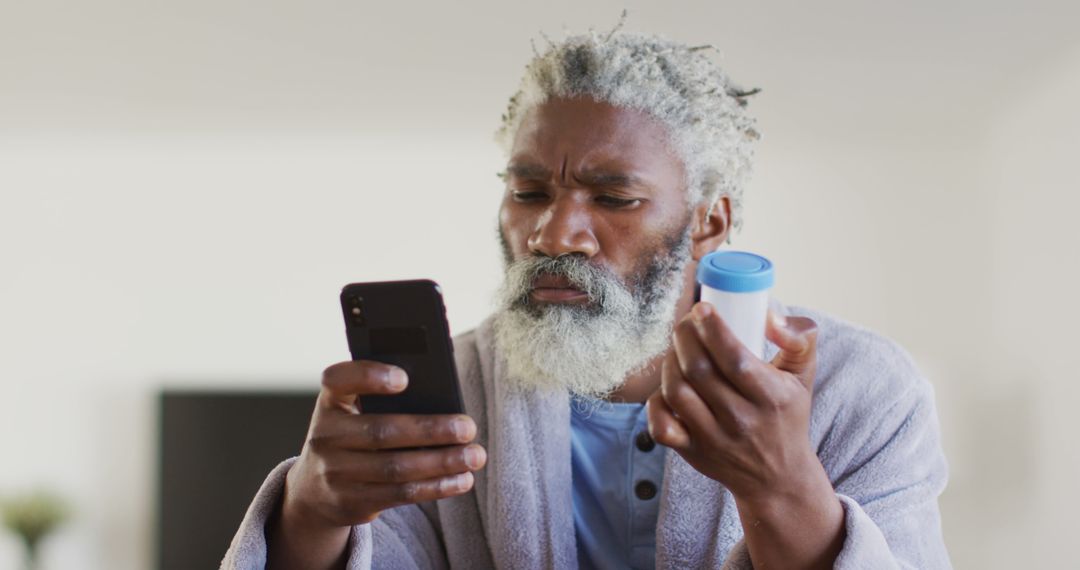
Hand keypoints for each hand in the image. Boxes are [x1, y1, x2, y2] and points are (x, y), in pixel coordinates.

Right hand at [268, 361, 485, 569]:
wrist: (312, 489)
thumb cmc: (351, 436)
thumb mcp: (353, 412)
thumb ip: (383, 401)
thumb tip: (443, 403)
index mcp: (330, 402)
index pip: (339, 380)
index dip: (369, 377)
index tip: (404, 378)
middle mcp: (326, 436)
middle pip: (381, 431)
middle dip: (430, 430)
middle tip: (467, 427)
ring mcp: (335, 473)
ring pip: (396, 468)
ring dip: (442, 462)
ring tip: (474, 456)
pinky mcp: (351, 502)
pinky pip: (400, 494)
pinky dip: (436, 486)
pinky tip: (461, 479)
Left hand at [646, 302, 820, 501]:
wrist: (777, 476)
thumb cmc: (786, 415)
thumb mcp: (804, 375)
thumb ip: (799, 338)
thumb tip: (769, 316)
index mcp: (771, 397)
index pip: (734, 359)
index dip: (713, 329)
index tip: (702, 308)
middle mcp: (741, 420)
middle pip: (699, 370)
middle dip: (685, 336)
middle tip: (688, 322)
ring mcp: (713, 439)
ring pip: (676, 392)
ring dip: (669, 361)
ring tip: (679, 349)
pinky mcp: (692, 452)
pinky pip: (661, 426)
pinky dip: (655, 402)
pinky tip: (667, 385)